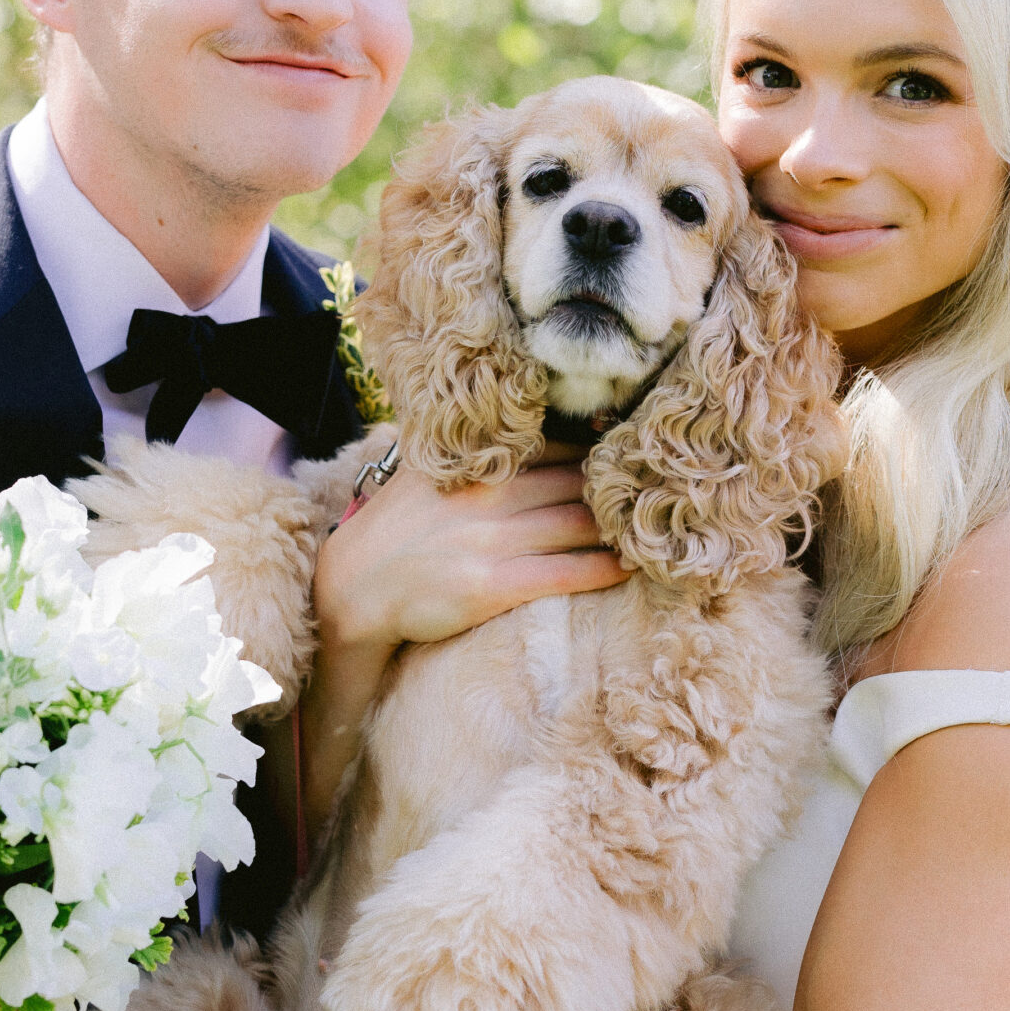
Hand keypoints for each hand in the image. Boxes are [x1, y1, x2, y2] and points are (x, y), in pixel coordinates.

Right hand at [313, 448, 628, 659]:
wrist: (352, 588)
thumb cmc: (396, 530)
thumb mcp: (425, 472)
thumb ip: (465, 449)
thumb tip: (499, 422)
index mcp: (477, 464)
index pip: (556, 447)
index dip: (598, 455)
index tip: (631, 459)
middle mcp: (489, 494)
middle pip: (576, 483)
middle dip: (617, 489)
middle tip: (657, 494)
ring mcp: (491, 539)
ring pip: (578, 524)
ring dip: (619, 528)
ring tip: (651, 529)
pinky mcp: (492, 585)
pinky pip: (565, 571)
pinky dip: (604, 567)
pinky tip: (630, 565)